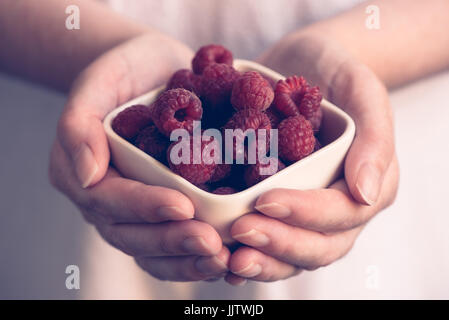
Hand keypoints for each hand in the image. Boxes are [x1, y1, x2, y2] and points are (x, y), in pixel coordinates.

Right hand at [49, 34, 229, 281]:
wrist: (158, 70)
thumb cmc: (128, 68)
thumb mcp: (101, 79)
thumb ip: (80, 122)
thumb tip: (87, 175)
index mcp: (83, 171)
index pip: (110, 199)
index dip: (145, 206)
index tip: (184, 206)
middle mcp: (106, 198)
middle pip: (133, 234)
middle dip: (173, 241)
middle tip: (212, 244)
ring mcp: (136, 208)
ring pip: (154, 249)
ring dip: (188, 259)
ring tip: (224, 259)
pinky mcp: (164, 207)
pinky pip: (175, 239)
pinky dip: (198, 256)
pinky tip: (228, 258)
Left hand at [224, 33, 398, 284]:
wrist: (299, 65)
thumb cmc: (334, 70)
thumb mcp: (360, 87)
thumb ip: (373, 137)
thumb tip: (366, 195)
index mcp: (366, 184)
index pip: (342, 213)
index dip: (305, 213)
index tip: (264, 201)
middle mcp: (339, 208)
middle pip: (317, 245)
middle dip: (279, 243)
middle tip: (240, 233)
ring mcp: (308, 212)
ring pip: (293, 253)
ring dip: (263, 259)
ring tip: (229, 259)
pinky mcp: (279, 208)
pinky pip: (269, 239)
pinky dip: (248, 253)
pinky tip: (222, 257)